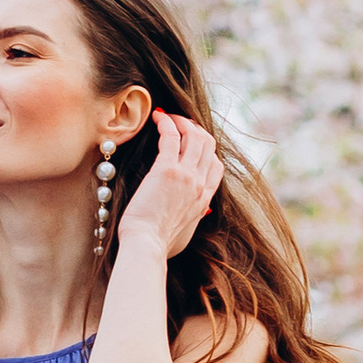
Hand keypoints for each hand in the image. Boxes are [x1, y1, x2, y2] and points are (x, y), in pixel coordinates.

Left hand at [115, 110, 221, 259]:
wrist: (146, 246)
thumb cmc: (159, 245)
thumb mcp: (185, 233)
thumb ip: (192, 219)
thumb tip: (195, 214)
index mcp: (204, 199)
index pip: (216, 165)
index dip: (206, 149)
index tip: (191, 141)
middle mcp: (200, 184)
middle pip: (208, 145)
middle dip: (195, 129)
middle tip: (179, 123)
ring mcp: (186, 176)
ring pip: (194, 136)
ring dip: (181, 121)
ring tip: (167, 116)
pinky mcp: (167, 170)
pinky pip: (172, 137)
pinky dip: (166, 123)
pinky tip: (158, 117)